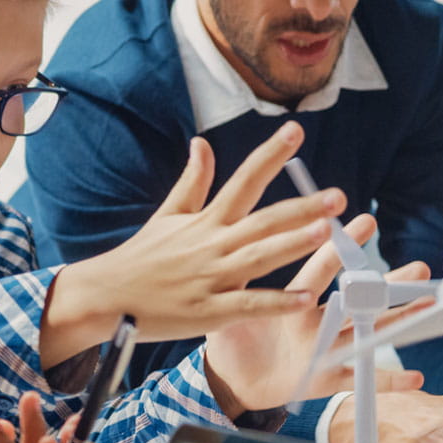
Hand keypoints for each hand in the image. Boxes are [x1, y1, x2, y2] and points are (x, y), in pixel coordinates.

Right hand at [43, 121, 344, 365]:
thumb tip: (203, 143)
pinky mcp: (208, 312)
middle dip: (301, 207)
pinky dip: (276, 302)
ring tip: (325, 232)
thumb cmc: (140, 258)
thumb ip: (193, 181)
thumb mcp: (167, 215)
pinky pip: (248, 305)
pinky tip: (306, 297)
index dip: (270, 156)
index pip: (244, 180)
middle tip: (338, 196)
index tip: (295, 130)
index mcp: (206, 221)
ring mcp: (211, 278)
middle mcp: (213, 245)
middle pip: (263, 221)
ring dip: (292, 244)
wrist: (105, 297)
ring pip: (259, 258)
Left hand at [202, 213, 429, 412]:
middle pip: (358, 299)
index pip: (322, 269)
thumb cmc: (231, 337)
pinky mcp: (325, 378)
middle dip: (389, 283)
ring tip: (428, 307)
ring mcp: (326, 348)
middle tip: (420, 268)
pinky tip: (414, 377)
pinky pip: (359, 378)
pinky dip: (387, 379)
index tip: (364, 222)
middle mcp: (318, 321)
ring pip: (368, 332)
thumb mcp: (232, 308)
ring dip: (399, 321)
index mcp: (295, 299)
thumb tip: (228, 247)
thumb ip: (239, 285)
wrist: (227, 379)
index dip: (341, 247)